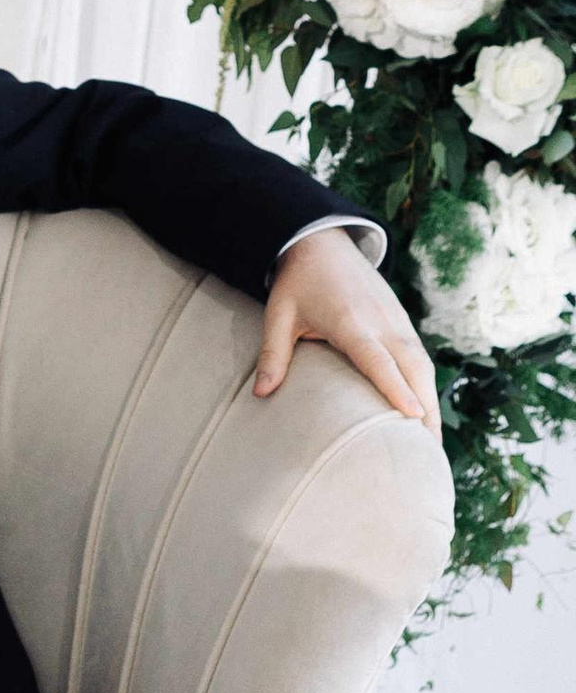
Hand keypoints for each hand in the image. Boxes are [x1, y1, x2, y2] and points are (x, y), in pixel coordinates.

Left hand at [257, 228, 440, 428]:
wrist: (322, 242)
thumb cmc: (298, 282)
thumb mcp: (278, 315)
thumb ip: (272, 354)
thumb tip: (261, 394)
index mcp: (352, 321)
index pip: (378, 360)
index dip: (396, 388)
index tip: (413, 416)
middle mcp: (382, 321)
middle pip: (413, 368)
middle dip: (424, 408)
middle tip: (428, 450)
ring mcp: (396, 319)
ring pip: (422, 363)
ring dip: (430, 399)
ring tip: (431, 440)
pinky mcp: (401, 318)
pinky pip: (419, 355)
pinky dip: (425, 382)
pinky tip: (425, 408)